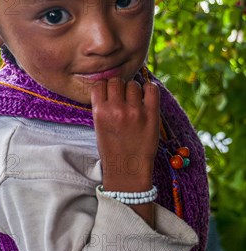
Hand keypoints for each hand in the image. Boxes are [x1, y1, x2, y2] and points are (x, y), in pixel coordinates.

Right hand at [91, 78, 159, 192]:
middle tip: (122, 97)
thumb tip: (111, 85)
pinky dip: (149, 89)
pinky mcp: (151, 115)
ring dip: (133, 90)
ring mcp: (134, 112)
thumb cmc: (112, 148)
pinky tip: (147, 96)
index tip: (109, 94)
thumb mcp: (99, 126)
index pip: (100, 84)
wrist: (127, 169)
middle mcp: (116, 109)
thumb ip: (103, 106)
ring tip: (134, 101)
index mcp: (99, 112)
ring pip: (133, 84)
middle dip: (119, 87)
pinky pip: (152, 89)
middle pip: (116, 81)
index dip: (105, 87)